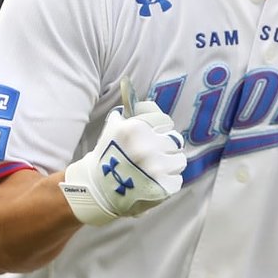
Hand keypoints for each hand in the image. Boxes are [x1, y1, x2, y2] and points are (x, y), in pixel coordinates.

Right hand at [60, 100, 185, 225]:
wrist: (99, 190)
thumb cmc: (107, 158)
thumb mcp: (112, 129)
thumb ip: (127, 112)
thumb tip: (130, 87)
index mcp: (136, 130)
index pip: (165, 121)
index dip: (161, 128)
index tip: (156, 134)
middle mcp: (147, 147)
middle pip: (174, 140)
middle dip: (166, 146)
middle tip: (155, 154)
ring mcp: (157, 168)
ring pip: (179, 160)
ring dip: (170, 163)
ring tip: (156, 168)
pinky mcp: (163, 187)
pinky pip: (177, 179)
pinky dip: (169, 181)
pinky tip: (155, 181)